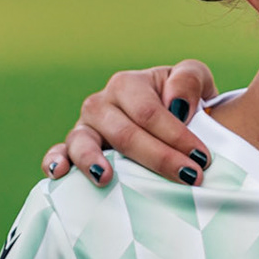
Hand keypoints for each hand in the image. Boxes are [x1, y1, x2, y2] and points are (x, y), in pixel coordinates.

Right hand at [38, 60, 218, 187]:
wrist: (171, 121)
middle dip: (158, 158)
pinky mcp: (73, 150)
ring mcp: (84, 128)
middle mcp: (101, 103)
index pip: (149, 113)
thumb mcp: (195, 80)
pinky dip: (55, 161)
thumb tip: (176, 105)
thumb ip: (189, 81)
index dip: (176, 136)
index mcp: (128, 84)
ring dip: (92, 160)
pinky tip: (59, 173)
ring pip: (83, 142)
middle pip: (124, 133)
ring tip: (105, 178)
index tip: (202, 159)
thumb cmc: (183, 101)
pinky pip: (59, 153)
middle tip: (189, 177)